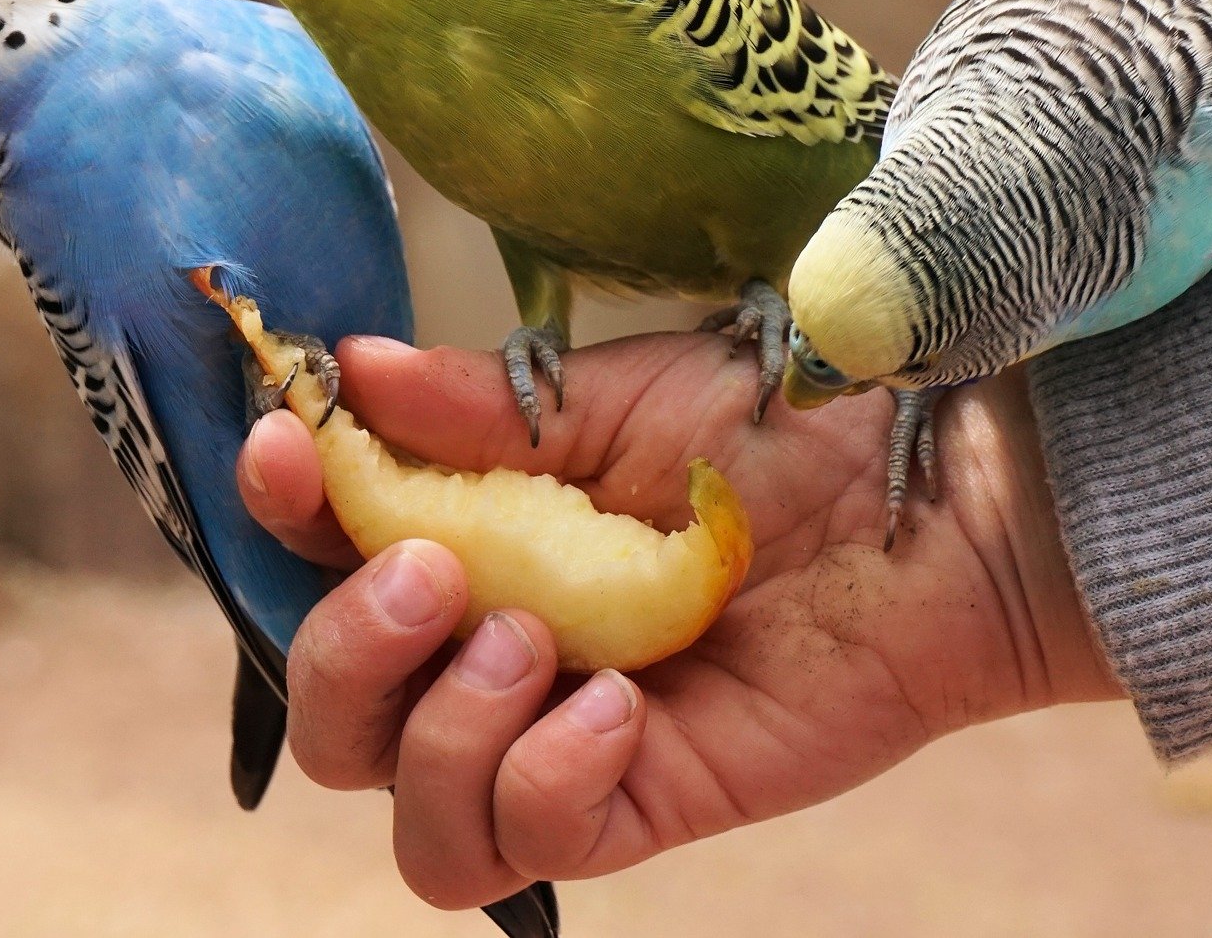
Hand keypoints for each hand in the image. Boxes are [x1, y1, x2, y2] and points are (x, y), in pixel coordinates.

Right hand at [236, 333, 1116, 910]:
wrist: (931, 498)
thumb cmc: (786, 427)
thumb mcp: (622, 397)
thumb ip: (484, 408)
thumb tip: (353, 365)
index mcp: (477, 538)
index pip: (323, 558)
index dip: (280, 519)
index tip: (292, 450)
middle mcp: (497, 649)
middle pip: (335, 716)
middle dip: (347, 650)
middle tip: (440, 570)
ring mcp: (562, 735)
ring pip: (407, 814)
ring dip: (438, 728)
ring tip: (541, 640)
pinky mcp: (641, 799)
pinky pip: (523, 845)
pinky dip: (537, 780)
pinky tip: (616, 708)